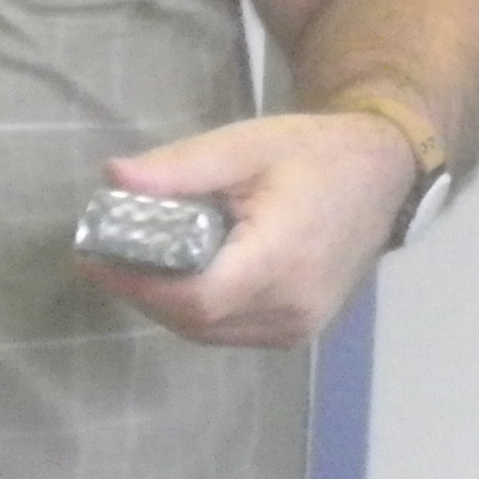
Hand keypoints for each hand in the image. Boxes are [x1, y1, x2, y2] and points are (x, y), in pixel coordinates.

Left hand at [80, 108, 431, 347]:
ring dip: (169, 304)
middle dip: (144, 292)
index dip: (138, 286)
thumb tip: (115, 178)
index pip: (195, 298)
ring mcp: (300, 326)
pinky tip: (187, 275)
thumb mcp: (246, 145)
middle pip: (194, 321)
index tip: (96, 259)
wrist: (382, 176)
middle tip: (112, 255)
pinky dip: (200, 311)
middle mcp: (293, 305)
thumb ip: (182, 167)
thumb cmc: (314, 154)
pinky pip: (232, 332)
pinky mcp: (300, 331)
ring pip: (209, 333)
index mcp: (281, 257)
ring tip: (143, 263)